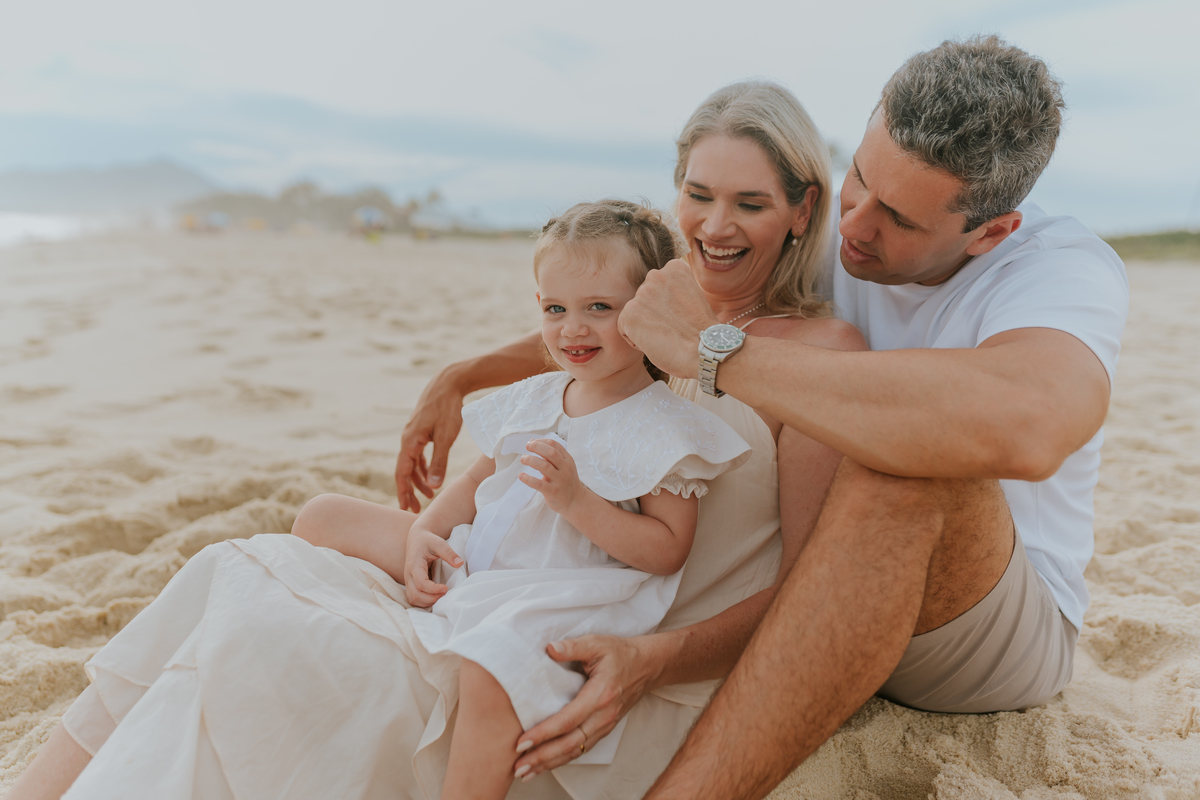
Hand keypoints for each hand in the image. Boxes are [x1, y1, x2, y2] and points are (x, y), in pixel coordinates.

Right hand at [395, 369, 466, 511]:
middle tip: (415, 510)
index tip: (407, 508)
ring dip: (418, 480)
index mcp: (410, 441)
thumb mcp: (445, 438)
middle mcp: (407, 439)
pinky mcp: (420, 431)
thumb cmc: (447, 409)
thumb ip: (439, 462)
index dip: (404, 492)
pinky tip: (430, 476)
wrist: (448, 383)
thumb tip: (434, 485)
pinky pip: (417, 454)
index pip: (402, 473)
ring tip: (429, 495)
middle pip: (404, 471)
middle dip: (409, 491)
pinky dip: (423, 467)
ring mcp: (413, 435)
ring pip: (412, 463)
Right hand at [403, 526, 462, 606]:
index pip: (421, 583)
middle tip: (446, 593)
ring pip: (413, 599)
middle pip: (415, 595)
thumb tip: (459, 563)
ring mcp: (408, 581)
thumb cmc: (428, 540)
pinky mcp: (410, 584)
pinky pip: (413, 598)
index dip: (434, 590)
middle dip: (432, 598)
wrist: (417, 538)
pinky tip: (435, 597)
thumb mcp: (439, 543)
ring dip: (428, 602)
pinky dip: (424, 602)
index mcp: (414, 565)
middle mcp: (408, 575)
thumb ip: (448, 553)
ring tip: (441, 596)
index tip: (446, 588)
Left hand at [512, 635, 659, 780]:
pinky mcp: (604, 730)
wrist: (647, 667)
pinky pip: (581, 749)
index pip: (567, 720)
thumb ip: (573, 647)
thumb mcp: (597, 643)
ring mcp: (605, 726)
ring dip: (549, 764)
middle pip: (570, 744)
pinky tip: (545, 765)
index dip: (544, 733)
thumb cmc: (620, 654)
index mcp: (600, 695)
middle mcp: (603, 716)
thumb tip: (550, 648)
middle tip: (517, 767)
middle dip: (542, 757)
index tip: (521, 742)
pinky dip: (561, 760)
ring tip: (525, 772)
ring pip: (575, 751)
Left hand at [518, 439, 583, 515]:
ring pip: (544, 466)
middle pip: (551, 453)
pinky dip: (528, 479)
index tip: (532, 442)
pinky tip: (521, 476)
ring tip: (523, 459)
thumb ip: (551, 456)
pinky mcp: (553, 492)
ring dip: (531, 460)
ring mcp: (559, 480)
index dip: (541, 441)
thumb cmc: (566, 481)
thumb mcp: (563, 466)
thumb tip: (534, 443)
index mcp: (567, 460)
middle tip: (527, 446)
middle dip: (537, 447)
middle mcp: (565, 468)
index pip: (555, 445)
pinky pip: (539, 484)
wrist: (575, 501)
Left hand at [619, 260, 717, 378]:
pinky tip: (655, 343)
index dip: (668, 308)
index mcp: (674, 268)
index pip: (658, 288)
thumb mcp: (692, 298)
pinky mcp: (629, 312)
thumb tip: (660, 302)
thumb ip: (674, 293)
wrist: (704, 350)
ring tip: (666, 336)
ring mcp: (641, 293)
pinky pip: (624, 328)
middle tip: (673, 329)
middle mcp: (656, 275)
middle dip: (654, 315)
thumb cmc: (702, 332)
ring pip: (635, 314)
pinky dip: (635, 340)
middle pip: (644, 299)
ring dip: (645, 327)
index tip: (683, 317)